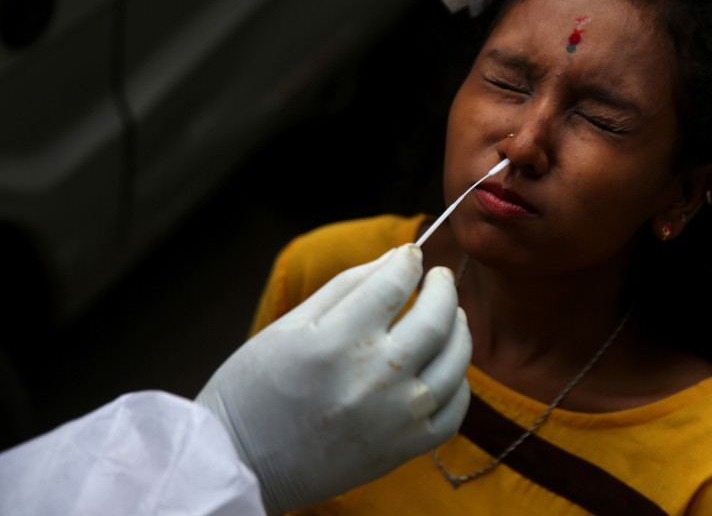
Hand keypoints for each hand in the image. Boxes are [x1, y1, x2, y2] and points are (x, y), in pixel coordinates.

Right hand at [195, 245, 470, 514]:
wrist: (243, 464)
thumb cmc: (256, 389)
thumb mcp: (290, 326)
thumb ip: (347, 286)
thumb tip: (396, 258)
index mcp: (338, 340)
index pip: (396, 283)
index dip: (410, 261)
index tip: (412, 256)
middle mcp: (374, 377)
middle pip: (437, 318)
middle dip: (444, 287)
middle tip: (440, 277)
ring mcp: (395, 417)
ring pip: (455, 362)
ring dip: (459, 329)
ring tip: (450, 316)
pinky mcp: (404, 449)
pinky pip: (453, 411)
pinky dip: (458, 383)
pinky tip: (445, 368)